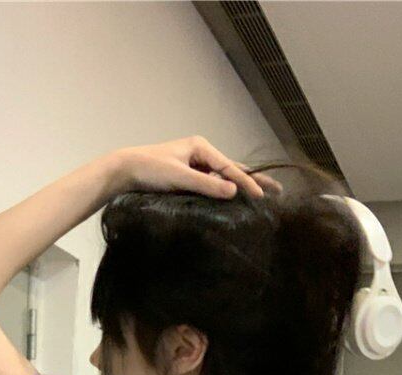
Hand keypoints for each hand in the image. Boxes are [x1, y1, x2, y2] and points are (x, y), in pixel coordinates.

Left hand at [115, 135, 282, 199]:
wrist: (124, 170)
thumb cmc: (149, 170)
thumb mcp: (179, 177)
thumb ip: (206, 184)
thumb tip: (233, 190)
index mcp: (200, 147)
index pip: (230, 168)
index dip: (247, 183)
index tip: (261, 197)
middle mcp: (199, 153)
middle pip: (231, 169)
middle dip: (253, 180)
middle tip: (277, 191)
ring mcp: (193, 164)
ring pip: (222, 177)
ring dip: (240, 186)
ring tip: (260, 196)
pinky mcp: (186, 176)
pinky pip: (210, 184)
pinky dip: (223, 191)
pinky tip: (232, 199)